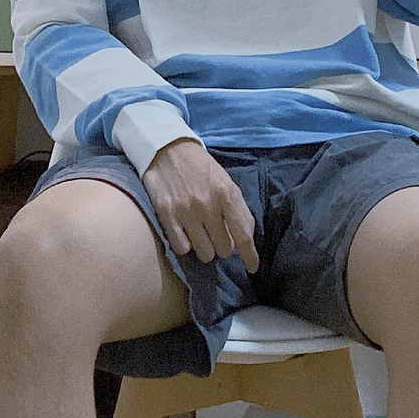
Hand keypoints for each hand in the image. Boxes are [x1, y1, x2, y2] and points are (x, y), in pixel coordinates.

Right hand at [142, 138, 259, 271]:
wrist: (169, 150)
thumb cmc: (202, 169)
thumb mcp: (227, 183)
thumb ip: (239, 210)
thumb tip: (246, 239)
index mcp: (227, 195)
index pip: (243, 236)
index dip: (250, 256)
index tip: (252, 268)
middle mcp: (208, 205)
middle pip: (223, 249)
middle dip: (223, 247)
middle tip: (217, 236)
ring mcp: (186, 211)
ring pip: (204, 253)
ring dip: (206, 249)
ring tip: (202, 236)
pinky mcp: (166, 215)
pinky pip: (182, 248)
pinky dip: (186, 246)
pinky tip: (187, 235)